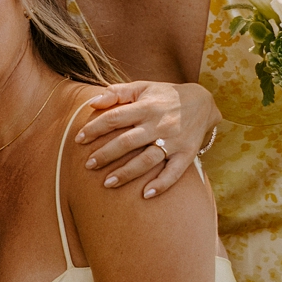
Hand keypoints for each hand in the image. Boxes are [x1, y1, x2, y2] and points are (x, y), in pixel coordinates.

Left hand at [78, 82, 219, 198]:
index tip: (78, 140)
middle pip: (128, 142)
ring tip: (107, 183)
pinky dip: (162, 184)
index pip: (115, 118)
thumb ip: (117, 92)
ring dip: (127, 173)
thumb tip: (92, 102)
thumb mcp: (142, 87)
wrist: (203, 102)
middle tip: (88, 165)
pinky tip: (146, 195)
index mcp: (146, 107)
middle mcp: (159, 124)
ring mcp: (174, 140)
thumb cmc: (164, 95)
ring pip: (147, 160)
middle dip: (106, 154)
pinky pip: (174, 172)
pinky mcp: (186, 154)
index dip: (94, 129)